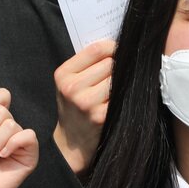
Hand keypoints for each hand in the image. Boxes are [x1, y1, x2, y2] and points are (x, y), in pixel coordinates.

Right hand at [52, 40, 114, 176]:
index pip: (96, 49)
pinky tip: (120, 99)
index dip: (113, 47)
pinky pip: (121, 95)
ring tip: (117, 88)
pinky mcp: (101, 115)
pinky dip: (124, 94)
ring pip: (118, 78)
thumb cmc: (74, 107)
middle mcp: (72, 87)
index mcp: (63, 74)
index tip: (119, 52)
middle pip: (110, 63)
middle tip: (119, 74)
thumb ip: (86, 63)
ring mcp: (87, 103)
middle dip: (118, 66)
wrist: (72, 143)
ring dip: (122, 81)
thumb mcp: (70, 82)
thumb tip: (118, 44)